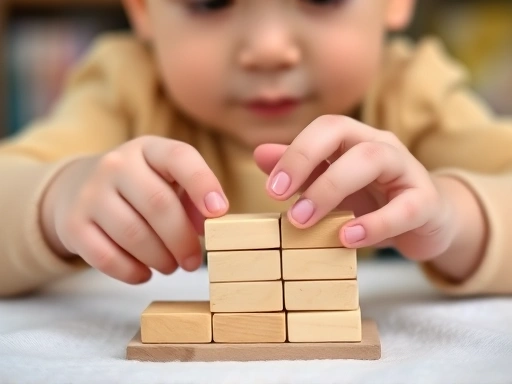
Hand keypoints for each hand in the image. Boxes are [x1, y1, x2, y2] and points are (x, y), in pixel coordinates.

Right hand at [41, 136, 228, 283]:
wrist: (77, 189)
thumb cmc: (139, 187)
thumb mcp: (166, 178)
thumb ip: (192, 195)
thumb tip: (209, 221)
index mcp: (148, 149)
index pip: (179, 157)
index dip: (203, 183)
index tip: (219, 211)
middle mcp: (116, 165)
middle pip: (159, 204)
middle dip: (183, 239)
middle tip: (193, 261)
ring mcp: (90, 194)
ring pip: (134, 235)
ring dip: (160, 259)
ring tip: (171, 266)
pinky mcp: (73, 225)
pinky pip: (106, 257)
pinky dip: (132, 272)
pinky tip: (145, 273)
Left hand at [254, 115, 455, 261]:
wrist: (426, 223)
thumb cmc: (374, 201)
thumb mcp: (332, 187)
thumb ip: (301, 171)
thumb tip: (260, 154)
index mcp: (356, 139)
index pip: (324, 127)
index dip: (295, 152)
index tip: (270, 187)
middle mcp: (381, 145)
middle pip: (343, 132)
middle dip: (304, 160)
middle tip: (276, 197)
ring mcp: (407, 170)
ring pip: (372, 159)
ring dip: (330, 188)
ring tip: (303, 220)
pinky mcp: (426, 203)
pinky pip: (404, 207)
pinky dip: (374, 224)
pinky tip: (347, 238)